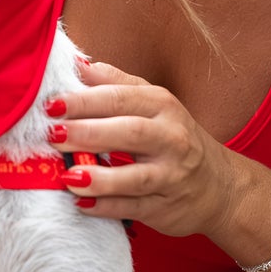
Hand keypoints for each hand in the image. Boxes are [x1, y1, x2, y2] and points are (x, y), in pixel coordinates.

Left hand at [46, 60, 239, 237]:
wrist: (219, 186)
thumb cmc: (173, 138)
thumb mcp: (153, 104)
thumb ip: (115, 84)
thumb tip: (76, 63)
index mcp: (163, 106)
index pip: (121, 98)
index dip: (85, 101)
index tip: (51, 104)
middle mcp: (171, 138)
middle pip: (129, 133)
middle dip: (89, 133)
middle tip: (53, 135)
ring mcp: (171, 176)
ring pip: (135, 176)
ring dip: (99, 178)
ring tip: (68, 176)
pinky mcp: (165, 208)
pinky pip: (133, 208)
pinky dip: (106, 207)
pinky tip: (81, 204)